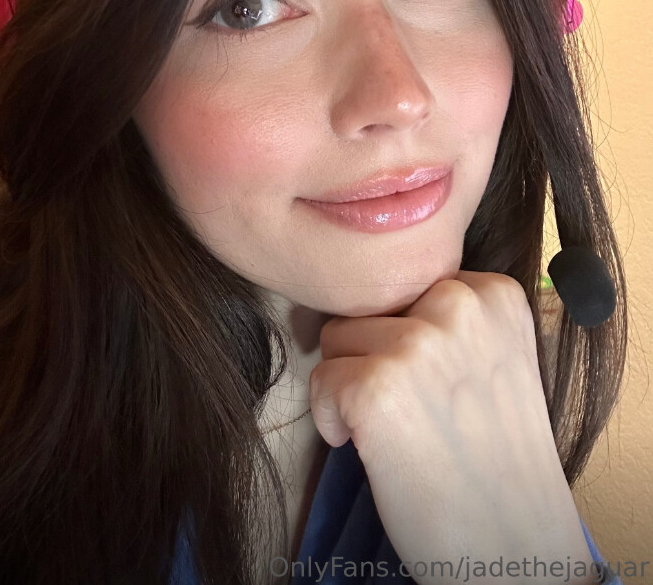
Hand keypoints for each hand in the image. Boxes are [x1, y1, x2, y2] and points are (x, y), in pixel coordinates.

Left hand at [308, 271, 596, 584]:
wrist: (518, 550)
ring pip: (337, 339)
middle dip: (375, 354)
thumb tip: (370, 293)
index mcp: (493, 293)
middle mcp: (458, 304)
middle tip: (416, 411)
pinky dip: (332, 421)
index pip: (407, 286)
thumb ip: (449, 318)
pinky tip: (378, 451)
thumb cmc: (500, 460)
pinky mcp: (376, 385)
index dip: (406, 338)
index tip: (435, 384)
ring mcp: (418, 342)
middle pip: (369, 306)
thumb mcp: (498, 358)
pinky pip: (319, 381)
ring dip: (353, 385)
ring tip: (401, 431)